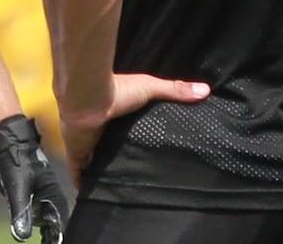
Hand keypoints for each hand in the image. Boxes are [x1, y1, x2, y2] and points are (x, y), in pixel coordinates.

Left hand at [0, 114, 68, 242]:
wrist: (9, 139)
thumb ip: (21, 212)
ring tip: (38, 229)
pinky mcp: (35, 188)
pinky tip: (24, 216)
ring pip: (44, 215)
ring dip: (40, 222)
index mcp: (54, 194)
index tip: (49, 242)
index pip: (58, 223)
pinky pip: (36, 207)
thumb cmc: (15, 160)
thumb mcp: (16, 188)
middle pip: (53, 221)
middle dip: (48, 230)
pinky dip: (32, 214)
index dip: (54, 235)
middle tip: (44, 239)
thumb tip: (21, 237)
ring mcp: (44, 191)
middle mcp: (52, 193)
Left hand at [58, 73, 210, 186]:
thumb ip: (175, 90)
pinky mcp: (77, 155)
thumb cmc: (117, 92)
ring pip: (93, 161)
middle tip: (133, 172)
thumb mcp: (150, 88)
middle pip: (107, 146)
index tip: (142, 147)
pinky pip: (80, 174)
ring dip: (100, 170)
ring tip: (116, 186)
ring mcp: (86, 143)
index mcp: (113, 112)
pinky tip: (91, 194)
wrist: (88, 98)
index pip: (121, 127)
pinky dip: (84, 183)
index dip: (128, 135)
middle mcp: (98, 128)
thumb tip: (205, 90)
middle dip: (115, 156)